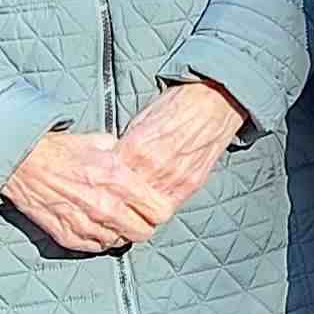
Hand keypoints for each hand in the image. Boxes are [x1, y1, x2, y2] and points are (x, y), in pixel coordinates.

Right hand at [1, 126, 150, 254]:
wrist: (22, 163)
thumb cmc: (61, 150)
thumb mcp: (101, 143)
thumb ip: (125, 155)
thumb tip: (141, 160)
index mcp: (119, 180)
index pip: (159, 211)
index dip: (159, 210)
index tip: (155, 207)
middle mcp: (106, 206)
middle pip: (143, 232)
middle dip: (143, 225)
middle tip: (136, 217)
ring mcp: (87, 224)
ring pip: (119, 242)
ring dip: (120, 233)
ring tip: (113, 220)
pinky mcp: (68, 236)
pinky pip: (96, 247)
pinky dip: (99, 239)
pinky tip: (96, 225)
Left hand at [111, 80, 244, 231]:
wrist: (213, 102)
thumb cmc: (178, 105)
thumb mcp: (141, 119)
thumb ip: (127, 144)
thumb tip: (114, 159)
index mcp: (137, 146)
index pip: (109, 178)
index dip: (103, 184)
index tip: (100, 188)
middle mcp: (154, 165)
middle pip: (126, 198)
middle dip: (118, 203)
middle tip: (112, 206)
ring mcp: (175, 177)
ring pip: (147, 209)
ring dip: (138, 211)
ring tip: (131, 211)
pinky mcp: (192, 183)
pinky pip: (170, 207)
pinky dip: (159, 208)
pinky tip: (152, 206)